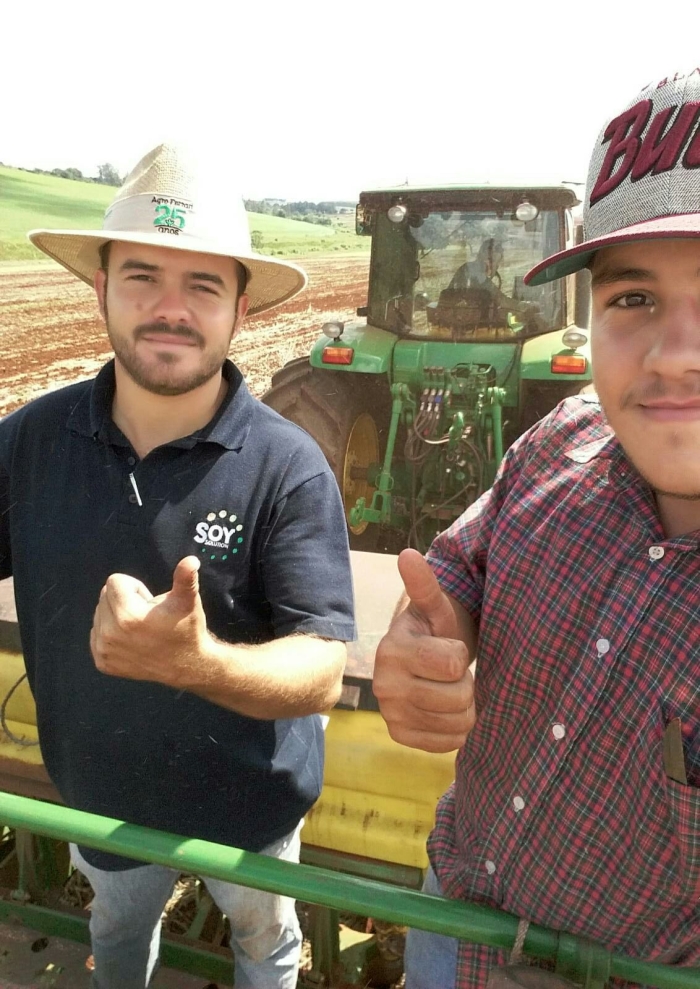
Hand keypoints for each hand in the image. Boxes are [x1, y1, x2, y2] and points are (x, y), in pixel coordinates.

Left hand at [90, 557, 210, 687]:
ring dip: (116, 615)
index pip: (115, 581)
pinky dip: (110, 632)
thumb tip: (191, 560)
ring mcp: (104, 650)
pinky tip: (131, 640)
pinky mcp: (102, 662)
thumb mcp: (187, 601)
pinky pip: (96, 633)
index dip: (135, 587)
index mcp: (127, 615)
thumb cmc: (186, 629)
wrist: (186, 666)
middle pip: (104, 596)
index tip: (149, 602)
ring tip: (139, 627)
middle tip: (146, 615)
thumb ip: (185, 578)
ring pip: (100, 614)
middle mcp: (110, 634)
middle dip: (124, 599)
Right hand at [373, 549, 475, 752]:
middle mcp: (384, 685)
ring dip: (465, 708)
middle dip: (466, 684)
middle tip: (452, 673)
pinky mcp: (400, 736)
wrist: (420, 660)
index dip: (460, 655)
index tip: (449, 647)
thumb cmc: (434, 631)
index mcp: (392, 650)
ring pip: (458, 723)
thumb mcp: (435, 607)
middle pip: (458, 697)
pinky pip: (448, 744)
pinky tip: (444, 710)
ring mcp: (390, 714)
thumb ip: (425, 584)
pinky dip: (455, 729)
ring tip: (450, 689)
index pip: (452, 663)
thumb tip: (408, 554)